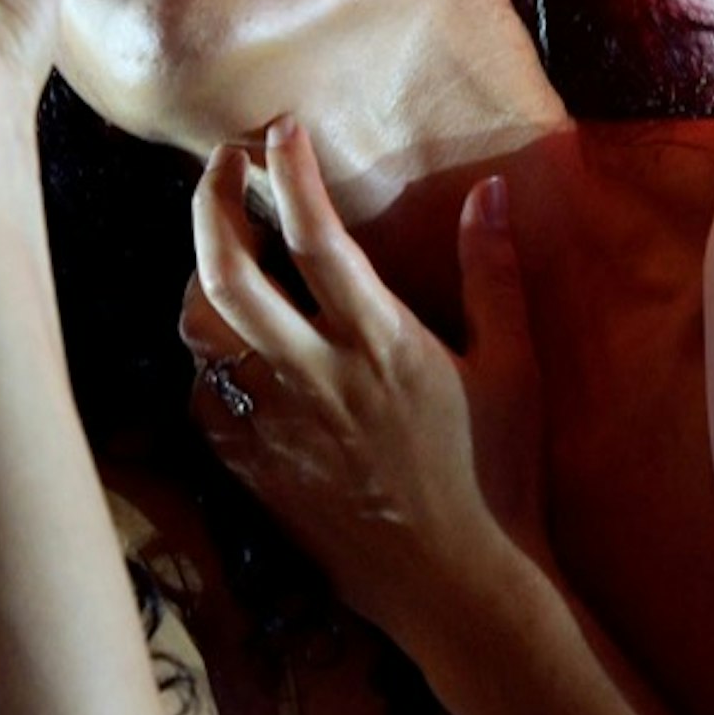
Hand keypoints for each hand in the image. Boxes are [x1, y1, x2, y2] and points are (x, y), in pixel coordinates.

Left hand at [180, 125, 547, 641]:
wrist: (460, 587)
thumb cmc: (499, 476)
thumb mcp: (514, 369)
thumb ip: (493, 275)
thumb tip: (489, 192)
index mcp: (380, 342)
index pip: (316, 233)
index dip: (288, 169)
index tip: (279, 127)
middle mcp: (315, 376)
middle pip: (225, 271)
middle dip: (210, 200)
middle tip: (221, 163)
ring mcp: (275, 425)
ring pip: (198, 331)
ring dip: (201, 278)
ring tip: (225, 255)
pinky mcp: (254, 469)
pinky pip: (202, 395)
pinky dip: (207, 356)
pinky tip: (233, 345)